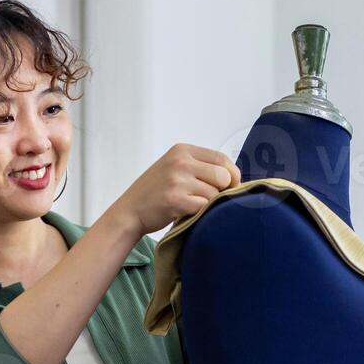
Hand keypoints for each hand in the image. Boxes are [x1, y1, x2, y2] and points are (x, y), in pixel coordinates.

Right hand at [102, 143, 242, 236]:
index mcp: (182, 150)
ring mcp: (177, 180)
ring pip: (214, 193)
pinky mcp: (176, 200)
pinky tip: (187, 212)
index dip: (232, 174)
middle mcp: (180, 162)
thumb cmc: (155, 192)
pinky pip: (204, 207)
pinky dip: (200, 213)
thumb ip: (199, 166)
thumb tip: (233, 175)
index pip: (221, 158)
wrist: (129, 211)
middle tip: (213, 199)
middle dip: (223, 190)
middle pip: (223, 175)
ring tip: (192, 205)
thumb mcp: (174, 167)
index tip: (231, 186)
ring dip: (208, 203)